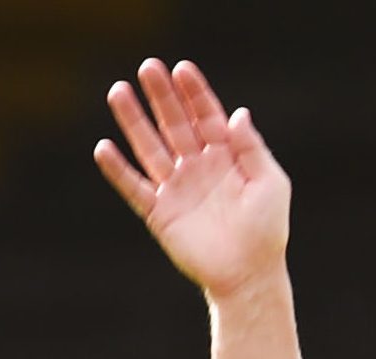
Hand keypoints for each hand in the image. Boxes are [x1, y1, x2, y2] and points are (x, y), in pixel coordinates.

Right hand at [94, 59, 290, 297]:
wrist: (250, 275)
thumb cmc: (267, 230)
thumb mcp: (270, 185)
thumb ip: (252, 149)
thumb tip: (238, 113)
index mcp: (226, 157)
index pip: (207, 117)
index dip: (195, 93)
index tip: (182, 68)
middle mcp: (197, 167)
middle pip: (174, 123)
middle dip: (162, 96)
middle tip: (148, 67)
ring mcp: (176, 187)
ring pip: (149, 147)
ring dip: (134, 121)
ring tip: (119, 92)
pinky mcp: (159, 212)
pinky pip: (133, 187)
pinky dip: (118, 170)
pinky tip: (104, 147)